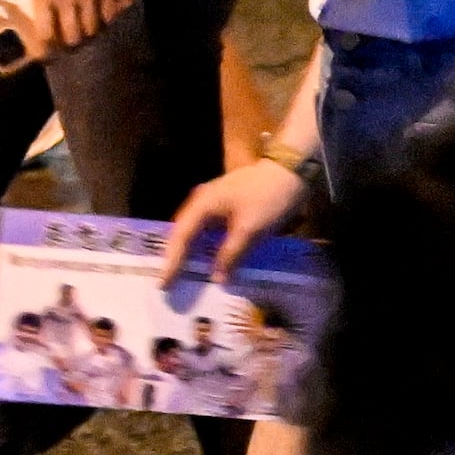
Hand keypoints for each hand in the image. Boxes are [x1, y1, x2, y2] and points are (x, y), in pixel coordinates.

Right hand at [164, 155, 304, 286]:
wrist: (292, 170)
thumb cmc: (269, 198)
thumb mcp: (250, 229)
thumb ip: (231, 254)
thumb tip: (217, 279)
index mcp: (202, 205)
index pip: (180, 237)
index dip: (171, 262)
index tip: (162, 283)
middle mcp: (202, 202)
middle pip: (183, 234)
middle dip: (175, 258)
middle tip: (167, 283)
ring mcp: (214, 202)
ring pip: (196, 232)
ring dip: (190, 253)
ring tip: (182, 275)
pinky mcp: (228, 206)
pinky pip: (211, 230)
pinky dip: (207, 246)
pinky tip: (209, 260)